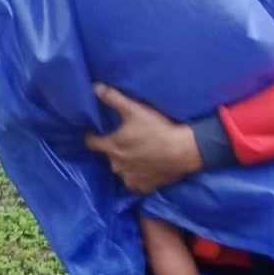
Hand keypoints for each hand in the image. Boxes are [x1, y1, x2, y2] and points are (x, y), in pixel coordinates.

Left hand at [85, 84, 202, 193]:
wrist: (182, 151)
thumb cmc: (156, 129)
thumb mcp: (134, 110)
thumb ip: (113, 99)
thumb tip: (95, 87)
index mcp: (111, 147)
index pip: (91, 142)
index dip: (92, 136)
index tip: (96, 132)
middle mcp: (116, 165)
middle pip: (109, 156)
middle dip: (114, 149)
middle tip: (126, 141)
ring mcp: (130, 178)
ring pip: (122, 170)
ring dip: (126, 164)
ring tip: (137, 155)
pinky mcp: (144, 186)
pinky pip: (135, 183)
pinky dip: (138, 176)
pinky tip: (146, 168)